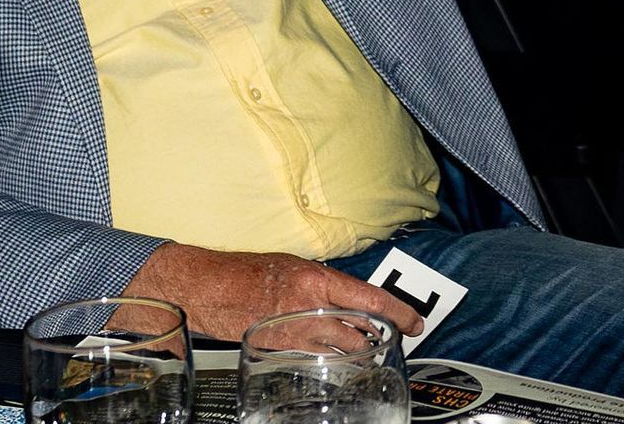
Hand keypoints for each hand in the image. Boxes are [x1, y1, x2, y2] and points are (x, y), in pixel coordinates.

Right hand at [124, 242, 424, 341]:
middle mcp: (310, 306)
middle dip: (377, 336)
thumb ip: (322, 283)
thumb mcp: (292, 265)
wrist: (207, 287)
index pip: (370, 298)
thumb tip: (347, 297)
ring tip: (363, 348)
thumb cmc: (246, 271)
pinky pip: (318, 357)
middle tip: (387, 337)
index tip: (416, 323)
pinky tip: (334, 357)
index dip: (399, 313)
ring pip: (343, 348)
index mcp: (317, 279)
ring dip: (357, 349)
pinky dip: (331, 357)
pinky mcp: (282, 349)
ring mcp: (296, 331)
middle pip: (361, 330)